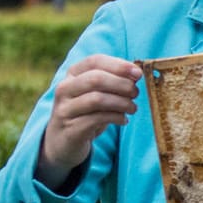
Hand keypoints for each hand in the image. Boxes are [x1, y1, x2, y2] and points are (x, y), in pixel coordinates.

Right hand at [37, 54, 141, 189]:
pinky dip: (116, 118)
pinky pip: (97, 119)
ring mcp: (65, 109)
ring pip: (97, 99)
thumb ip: (113, 81)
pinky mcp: (71, 129)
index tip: (138, 74)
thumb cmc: (86, 112)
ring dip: (121, 103)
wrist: (63, 141)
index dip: (119, 65)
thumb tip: (137, 74)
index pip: (95, 61)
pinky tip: (123, 120)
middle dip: (122, 84)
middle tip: (135, 93)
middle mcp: (65, 89)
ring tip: (132, 108)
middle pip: (96, 79)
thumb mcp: (96, 93)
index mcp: (72, 74)